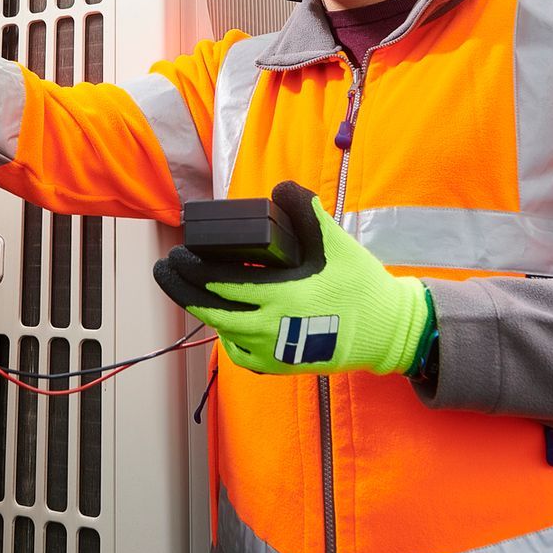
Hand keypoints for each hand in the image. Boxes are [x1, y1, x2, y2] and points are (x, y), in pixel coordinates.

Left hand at [153, 181, 433, 375]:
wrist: (387, 332)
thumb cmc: (362, 286)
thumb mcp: (336, 243)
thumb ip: (307, 211)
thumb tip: (280, 187)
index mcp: (282, 296)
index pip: (223, 282)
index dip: (193, 269)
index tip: (177, 253)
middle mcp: (271, 328)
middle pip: (211, 309)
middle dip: (182, 288)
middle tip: (165, 269)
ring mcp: (273, 352)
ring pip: (222, 332)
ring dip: (201, 310)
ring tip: (186, 289)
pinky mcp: (280, 366)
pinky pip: (240, 354)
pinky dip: (226, 336)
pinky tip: (223, 321)